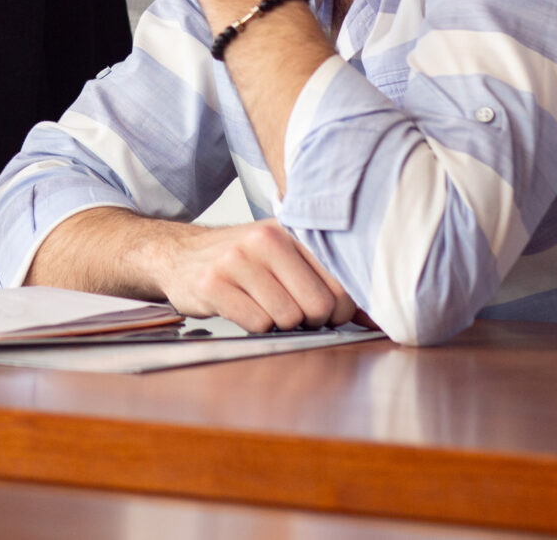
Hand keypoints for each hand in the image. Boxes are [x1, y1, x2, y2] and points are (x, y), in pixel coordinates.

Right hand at [143, 219, 357, 332]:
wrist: (178, 256)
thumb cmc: (242, 262)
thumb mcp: (285, 257)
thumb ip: (330, 281)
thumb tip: (378, 319)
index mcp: (291, 229)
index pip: (341, 282)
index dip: (339, 309)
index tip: (323, 310)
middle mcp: (265, 239)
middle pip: (319, 305)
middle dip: (310, 321)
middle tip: (291, 312)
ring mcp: (237, 260)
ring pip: (288, 318)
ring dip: (279, 324)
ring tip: (262, 306)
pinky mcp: (213, 284)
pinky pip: (257, 324)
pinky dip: (254, 326)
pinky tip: (241, 308)